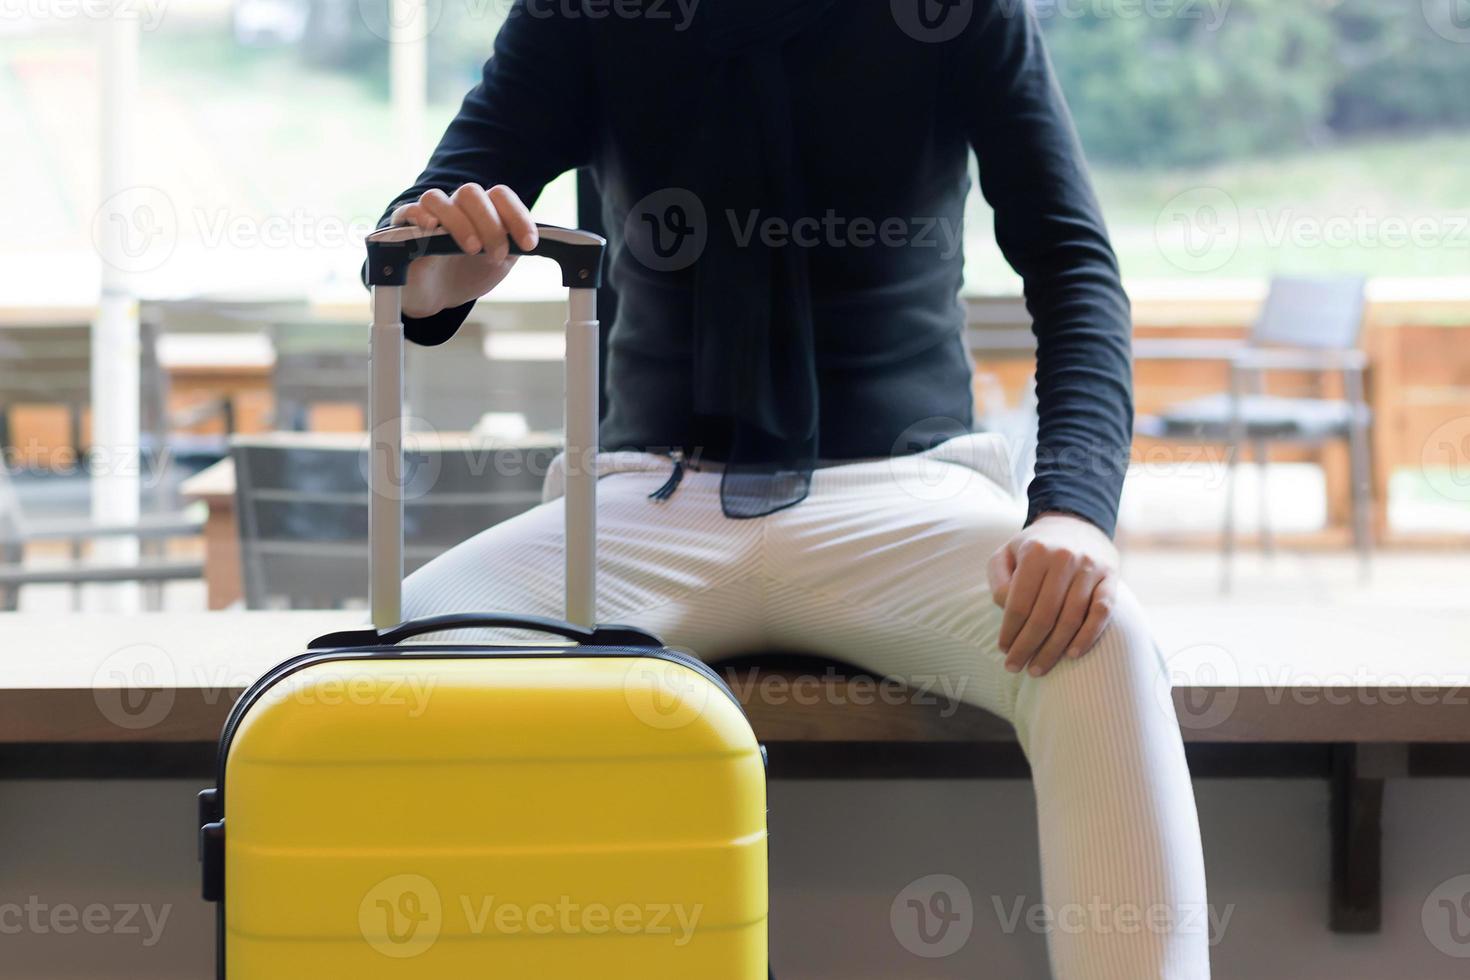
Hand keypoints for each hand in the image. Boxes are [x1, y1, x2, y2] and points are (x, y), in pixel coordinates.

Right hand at [391, 183, 538, 318]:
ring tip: (472, 249)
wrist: (437, 297)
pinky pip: (410, 210)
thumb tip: (539, 237)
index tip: (529, 244)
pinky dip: (422, 216)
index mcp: (483, 210)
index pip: (500, 196)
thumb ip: (515, 246)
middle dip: (490, 224)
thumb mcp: (500, 263)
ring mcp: (430, 214)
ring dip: (460, 222)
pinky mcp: (405, 227)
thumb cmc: (469, 274)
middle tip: (498, 254)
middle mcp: (456, 206)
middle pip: (472, 193)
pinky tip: (433, 230)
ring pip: (439, 199)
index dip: (517, 216)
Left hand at [986, 512, 1119, 676]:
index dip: (1010, 631)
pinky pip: (1102, 611)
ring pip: (1071, 618)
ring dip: (1054, 649)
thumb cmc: (1034, 547)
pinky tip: (1073, 653)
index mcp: (1036, 552)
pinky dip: (1088, 635)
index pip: (1019, 603)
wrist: (1076, 524)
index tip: (1003, 650)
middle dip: (1027, 647)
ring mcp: (1091, 568)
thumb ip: (998, 580)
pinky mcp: (1111, 577)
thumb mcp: (1006, 553)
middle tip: (1015, 667)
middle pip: (1044, 615)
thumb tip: (1006, 610)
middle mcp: (1064, 558)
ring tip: (1038, 669)